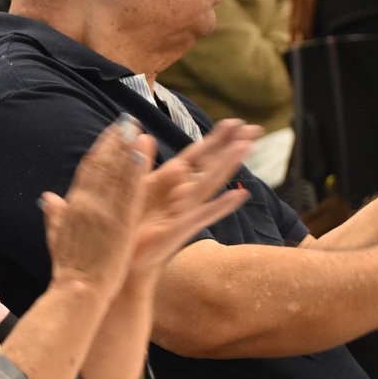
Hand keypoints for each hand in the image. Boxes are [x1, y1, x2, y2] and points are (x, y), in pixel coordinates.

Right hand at [41, 117, 150, 300]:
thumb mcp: (57, 239)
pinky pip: (130, 191)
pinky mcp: (120, 222)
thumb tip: (47, 197)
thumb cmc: (69, 271)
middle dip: (114, 142)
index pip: (87, 172)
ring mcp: (103, 212)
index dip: (99, 151)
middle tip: (127, 121)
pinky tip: (145, 152)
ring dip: (126, 149)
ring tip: (137, 128)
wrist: (75, 292)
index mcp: (73, 208)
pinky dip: (137, 170)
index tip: (110, 134)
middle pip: (101, 166)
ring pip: (115, 173)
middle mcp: (86, 204)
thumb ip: (54, 216)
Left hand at [128, 119, 256, 276]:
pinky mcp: (179, 229)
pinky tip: (239, 195)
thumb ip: (141, 162)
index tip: (235, 121)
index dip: (215, 138)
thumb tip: (145, 136)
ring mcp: (184, 211)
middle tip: (256, 128)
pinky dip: (221, 205)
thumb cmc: (130, 222)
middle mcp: (182, 194)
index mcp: (170, 181)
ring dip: (227, 165)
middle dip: (231, 146)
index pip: (197, 154)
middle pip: (210, 165)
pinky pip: (203, 215)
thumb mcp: (133, 186)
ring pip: (209, 184)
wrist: (121, 258)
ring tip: (246, 147)